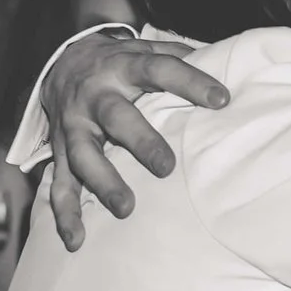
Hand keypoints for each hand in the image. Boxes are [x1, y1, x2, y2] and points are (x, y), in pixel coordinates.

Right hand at [41, 36, 230, 250]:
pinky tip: (78, 240)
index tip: (221, 99)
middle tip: (166, 167)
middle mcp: (95, 96)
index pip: (158, 70)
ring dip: (102, 181)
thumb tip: (233, 65)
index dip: (189, 82)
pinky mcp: (58, 151)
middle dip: (139, 141)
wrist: (60, 62)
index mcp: (123, 67)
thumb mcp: (146, 50)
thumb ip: (183, 58)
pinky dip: (65, 213)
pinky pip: (58, 184)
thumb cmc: (121, 63)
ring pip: (82, 154)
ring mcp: (74, 125)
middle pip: (116, 116)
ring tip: (126, 208)